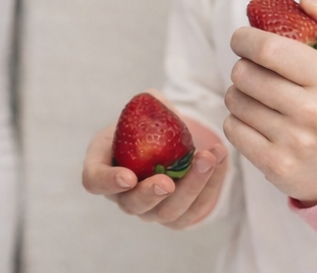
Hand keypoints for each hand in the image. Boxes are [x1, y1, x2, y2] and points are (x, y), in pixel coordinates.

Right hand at [82, 97, 228, 229]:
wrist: (168, 138)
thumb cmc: (146, 121)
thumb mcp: (141, 106)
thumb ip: (146, 103)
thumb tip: (156, 100)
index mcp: (104, 166)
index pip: (95, 180)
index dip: (108, 182)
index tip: (127, 176)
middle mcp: (124, 195)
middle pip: (133, 205)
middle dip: (151, 194)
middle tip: (167, 182)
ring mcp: (151, 210)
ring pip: (168, 212)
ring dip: (191, 187)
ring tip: (208, 158)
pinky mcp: (178, 216)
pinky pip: (195, 210)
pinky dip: (211, 186)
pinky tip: (221, 160)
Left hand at [224, 0, 316, 205]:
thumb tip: (306, 2)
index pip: (267, 47)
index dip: (244, 38)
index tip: (243, 39)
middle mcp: (315, 113)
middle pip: (245, 74)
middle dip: (241, 66)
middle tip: (252, 69)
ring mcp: (295, 143)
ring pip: (235, 100)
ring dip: (237, 92)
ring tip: (256, 95)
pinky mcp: (277, 166)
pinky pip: (232, 128)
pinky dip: (237, 120)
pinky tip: (255, 120)